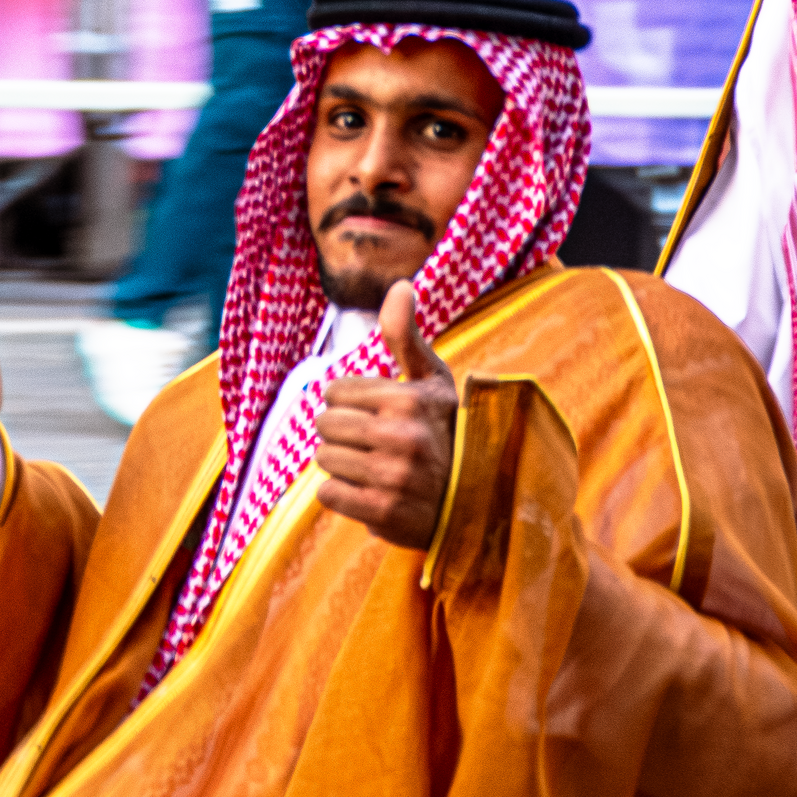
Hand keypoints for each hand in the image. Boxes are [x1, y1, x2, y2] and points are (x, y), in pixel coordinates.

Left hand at [313, 280, 457, 549]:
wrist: (473, 500)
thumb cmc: (445, 430)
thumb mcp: (431, 380)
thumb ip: (405, 335)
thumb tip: (400, 283)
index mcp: (409, 399)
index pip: (334, 390)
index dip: (348, 401)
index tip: (374, 412)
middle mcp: (403, 437)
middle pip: (325, 424)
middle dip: (340, 431)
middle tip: (370, 442)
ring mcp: (393, 477)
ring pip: (323, 458)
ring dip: (340, 463)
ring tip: (371, 466)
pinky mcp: (383, 512)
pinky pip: (328, 493)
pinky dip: (341, 494)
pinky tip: (368, 490)